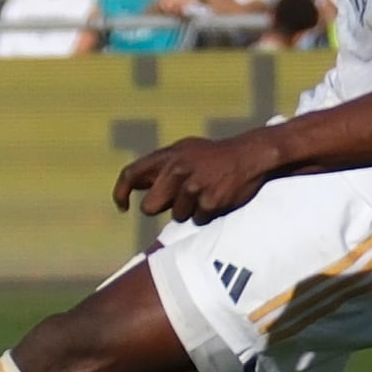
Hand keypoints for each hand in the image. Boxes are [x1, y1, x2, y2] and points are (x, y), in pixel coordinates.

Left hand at [113, 131, 280, 223]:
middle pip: (150, 207)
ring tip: (205, 191)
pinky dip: (207, 214)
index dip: (121, 192)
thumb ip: (160, 166)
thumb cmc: (213, 156)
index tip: (122, 207)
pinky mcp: (210, 202)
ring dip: (189, 210)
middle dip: (162, 208)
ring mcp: (193, 187)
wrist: (250, 155)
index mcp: (167, 156)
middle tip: (180, 199)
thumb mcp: (184, 151)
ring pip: (177, 216)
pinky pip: (198, 219)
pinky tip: (218, 197)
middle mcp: (176, 171)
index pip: (131, 174)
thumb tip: (135, 186)